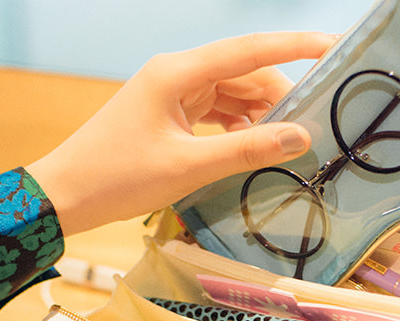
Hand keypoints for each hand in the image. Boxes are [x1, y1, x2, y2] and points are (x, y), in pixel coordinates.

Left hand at [28, 32, 334, 235]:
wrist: (66, 195)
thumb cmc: (118, 178)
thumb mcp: (187, 167)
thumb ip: (246, 151)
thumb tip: (300, 137)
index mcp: (177, 73)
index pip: (249, 50)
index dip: (294, 45)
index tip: (333, 46)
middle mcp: (177, 74)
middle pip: (245, 75)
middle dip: (279, 99)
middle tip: (310, 131)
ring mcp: (173, 94)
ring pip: (233, 96)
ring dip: (259, 118)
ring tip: (283, 147)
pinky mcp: (170, 114)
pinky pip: (217, 113)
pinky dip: (238, 130)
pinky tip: (251, 150)